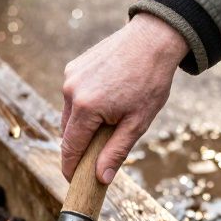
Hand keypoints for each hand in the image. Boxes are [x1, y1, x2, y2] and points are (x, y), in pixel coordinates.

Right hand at [61, 13, 187, 182]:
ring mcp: (70, 76)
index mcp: (86, 107)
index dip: (70, 168)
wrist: (153, 38)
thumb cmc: (150, 81)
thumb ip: (116, 152)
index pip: (70, 148)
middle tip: (98, 156)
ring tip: (109, 123)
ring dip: (83, 125)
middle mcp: (71, 91)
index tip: (73, 182)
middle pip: (68, 132)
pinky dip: (84, 106)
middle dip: (80, 147)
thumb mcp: (137, 123)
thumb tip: (101, 179)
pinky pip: (73, 96)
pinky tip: (106, 101)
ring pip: (70, 114)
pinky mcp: (73, 67)